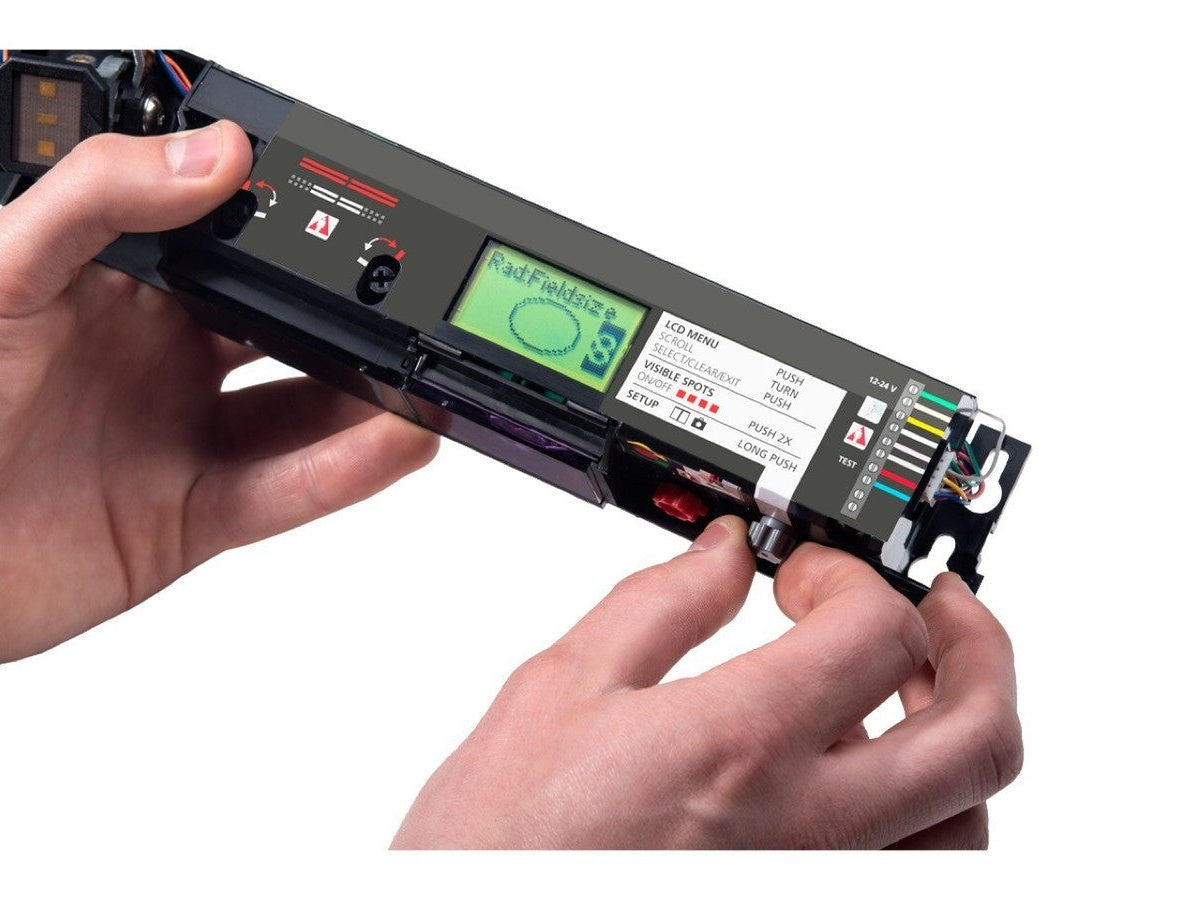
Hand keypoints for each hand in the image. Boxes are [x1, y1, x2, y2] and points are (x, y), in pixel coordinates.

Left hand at [0, 122, 437, 660]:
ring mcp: (180, 439)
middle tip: (404, 307)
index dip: (292, 236)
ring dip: (367, 400)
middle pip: (282, 333)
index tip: (356, 224)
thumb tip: (214, 154)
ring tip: (419, 379)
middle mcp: (159, 361)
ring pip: (300, 415)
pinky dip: (346, 471)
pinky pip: (285, 491)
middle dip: (347, 321)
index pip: (229, 249)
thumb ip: (104, 200)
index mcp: (118, 289)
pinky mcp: (191, 517)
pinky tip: (393, 443)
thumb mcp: (5, 274)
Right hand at [392, 517, 1020, 848]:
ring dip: (955, 734)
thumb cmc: (501, 843)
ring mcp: (821, 889)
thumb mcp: (560, 690)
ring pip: (972, 819)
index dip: (854, 575)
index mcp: (739, 745)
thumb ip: (660, 603)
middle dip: (978, 643)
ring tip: (897, 693)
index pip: (880, 629)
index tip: (808, 574)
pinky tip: (859, 781)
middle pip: (981, 733)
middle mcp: (808, 834)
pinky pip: (922, 873)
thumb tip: (723, 550)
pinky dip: (925, 816)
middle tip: (933, 605)